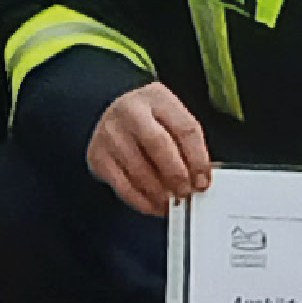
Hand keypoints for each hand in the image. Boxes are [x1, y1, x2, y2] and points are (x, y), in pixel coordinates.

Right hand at [85, 80, 217, 217]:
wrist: (112, 117)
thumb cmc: (148, 121)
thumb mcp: (171, 120)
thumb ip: (187, 145)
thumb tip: (199, 180)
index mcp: (157, 98)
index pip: (185, 128)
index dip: (198, 159)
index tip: (203, 180)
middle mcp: (130, 111)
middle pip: (159, 144)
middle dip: (177, 175)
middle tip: (186, 192)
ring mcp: (110, 133)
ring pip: (139, 169)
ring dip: (160, 192)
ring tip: (172, 201)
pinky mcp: (98, 156)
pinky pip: (123, 185)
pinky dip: (142, 201)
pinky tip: (154, 204)